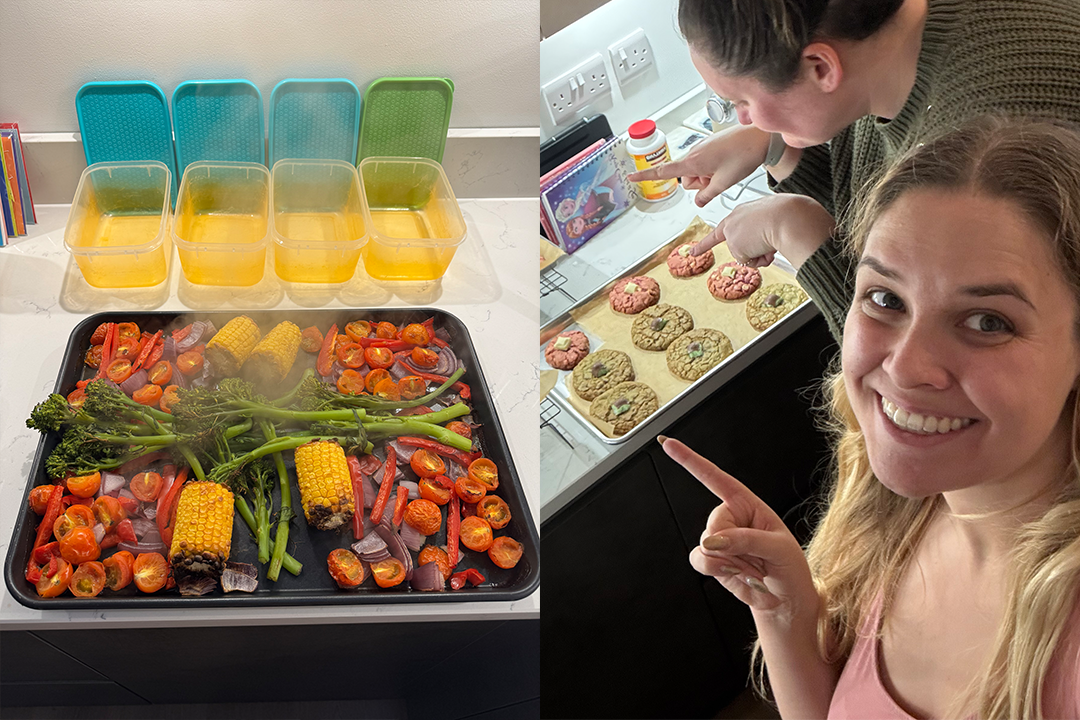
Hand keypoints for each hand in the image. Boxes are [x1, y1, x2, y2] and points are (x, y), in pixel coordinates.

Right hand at [626, 125, 771, 206]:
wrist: (759, 137)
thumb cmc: (744, 155)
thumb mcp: (724, 183)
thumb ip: (707, 195)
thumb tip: (698, 201)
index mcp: (693, 162)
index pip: (663, 172)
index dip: (646, 175)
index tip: (631, 176)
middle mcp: (694, 153)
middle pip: (685, 179)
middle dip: (698, 184)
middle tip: (718, 180)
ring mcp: (701, 149)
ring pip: (695, 172)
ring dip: (707, 177)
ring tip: (724, 171)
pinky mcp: (709, 146)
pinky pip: (703, 163)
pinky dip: (711, 169)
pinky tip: (727, 164)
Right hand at [659, 436, 817, 618]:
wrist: (785, 600)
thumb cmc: (790, 568)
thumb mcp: (778, 548)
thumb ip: (745, 540)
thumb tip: (712, 541)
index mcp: (747, 504)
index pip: (715, 477)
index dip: (690, 460)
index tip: (667, 444)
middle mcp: (730, 518)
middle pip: (713, 524)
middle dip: (733, 547)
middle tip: (756, 560)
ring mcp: (719, 540)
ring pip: (705, 545)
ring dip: (729, 563)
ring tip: (751, 568)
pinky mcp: (711, 560)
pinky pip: (698, 560)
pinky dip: (715, 570)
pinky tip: (736, 574)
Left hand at [691, 194, 833, 270]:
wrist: (788, 217)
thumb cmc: (787, 216)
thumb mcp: (773, 222)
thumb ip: (762, 236)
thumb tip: (761, 253)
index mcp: (744, 211)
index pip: (725, 227)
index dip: (707, 242)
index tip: (692, 251)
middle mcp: (735, 219)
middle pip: (740, 245)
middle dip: (753, 251)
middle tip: (765, 245)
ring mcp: (732, 232)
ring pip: (746, 254)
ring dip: (760, 253)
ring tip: (771, 240)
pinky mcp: (734, 244)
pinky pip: (749, 262)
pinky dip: (759, 259)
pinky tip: (767, 246)